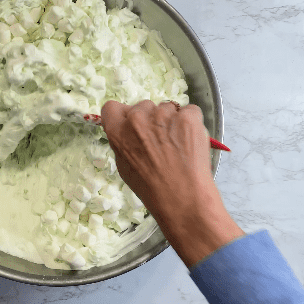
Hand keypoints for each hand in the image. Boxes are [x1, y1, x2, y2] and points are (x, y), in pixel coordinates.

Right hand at [101, 100, 243, 266]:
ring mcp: (164, 115)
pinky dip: (191, 123)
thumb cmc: (150, 188)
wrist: (183, 197)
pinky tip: (190, 141)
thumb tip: (129, 132)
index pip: (112, 108)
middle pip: (143, 106)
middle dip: (150, 119)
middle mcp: (138, 118)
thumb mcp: (124, 166)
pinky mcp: (188, 117)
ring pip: (167, 108)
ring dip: (171, 121)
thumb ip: (123, 142)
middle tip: (159, 140)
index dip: (122, 115)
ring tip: (177, 144)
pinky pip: (189, 111)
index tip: (131, 124)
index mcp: (118, 131)